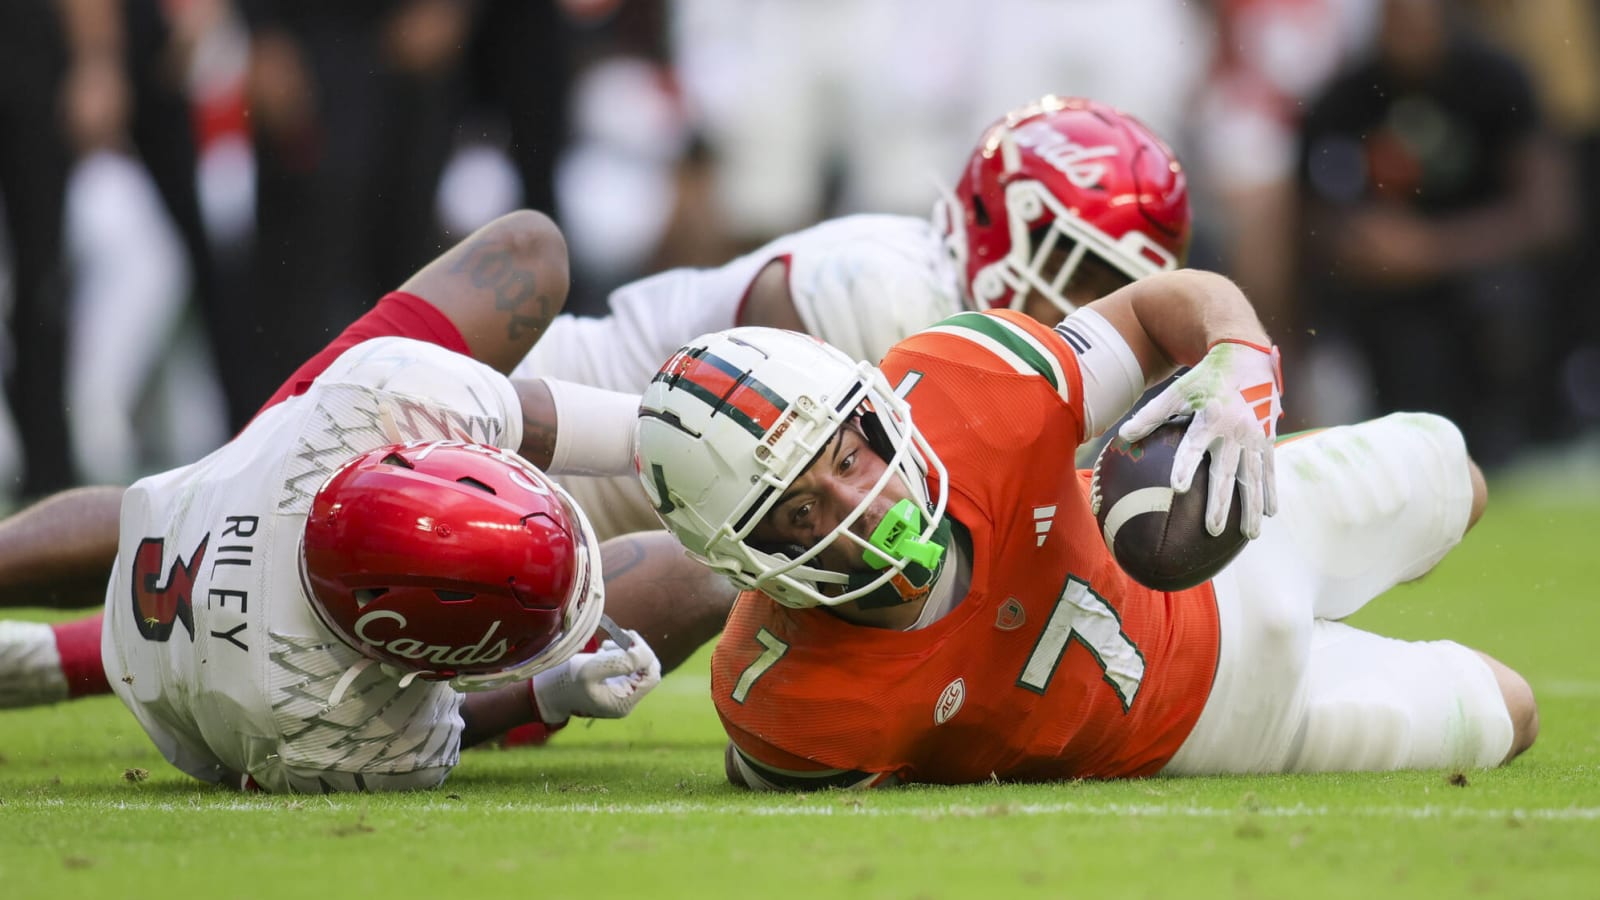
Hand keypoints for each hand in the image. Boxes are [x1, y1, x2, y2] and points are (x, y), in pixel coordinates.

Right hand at [529, 632, 660, 724]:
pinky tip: (603, 652)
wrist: (545, 692)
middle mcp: (626, 700)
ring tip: (605, 648)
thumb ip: (618, 663)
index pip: (652, 675)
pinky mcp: (612, 684)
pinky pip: (626, 666)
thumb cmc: (564, 682)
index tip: (628, 639)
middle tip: (617, 639)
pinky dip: (618, 655)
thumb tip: (643, 654)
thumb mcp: (589, 670)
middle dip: (634, 652)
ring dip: (625, 651)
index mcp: (624, 702)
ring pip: (637, 666)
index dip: (645, 654)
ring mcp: (620, 693)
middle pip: (647, 670)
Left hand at [1119, 339, 1281, 538]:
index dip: (1186, 465)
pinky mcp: (1269, 437)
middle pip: (1226, 472)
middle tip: (1213, 529)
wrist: (1247, 355)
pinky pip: (1270, 469)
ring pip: (1253, 477)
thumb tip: (1123, 435)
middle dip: (1221, 502)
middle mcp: (1235, 429)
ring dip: (1252, 507)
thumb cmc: (1205, 377)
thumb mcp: (1177, 390)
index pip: (1194, 445)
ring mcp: (1255, 436)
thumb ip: (1152, 414)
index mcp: (1210, 417)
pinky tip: (1270, 514)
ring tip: (1249, 536)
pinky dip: (1271, 491)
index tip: (1178, 488)